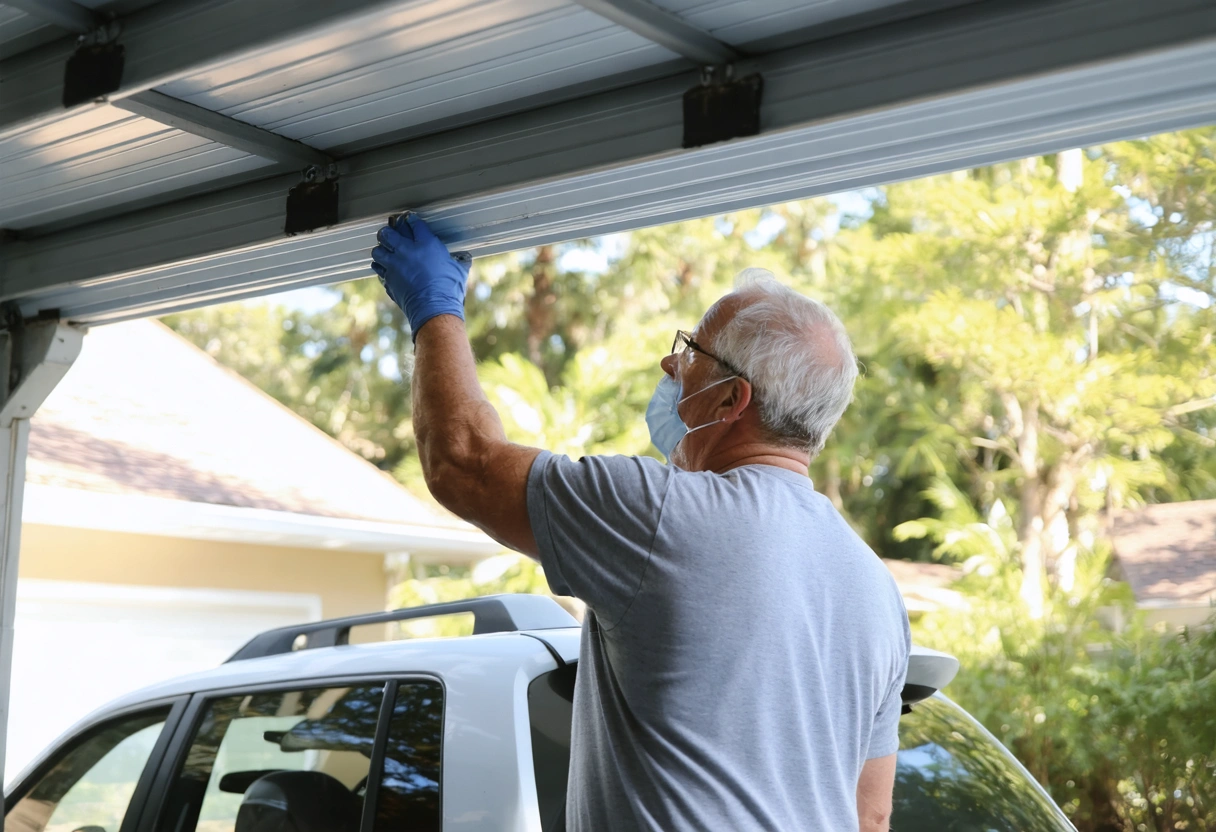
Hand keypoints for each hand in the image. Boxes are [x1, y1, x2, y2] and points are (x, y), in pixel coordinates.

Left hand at [370, 212, 472, 339]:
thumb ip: (460, 261)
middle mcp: (406, 252)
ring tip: (386, 253)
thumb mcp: (459, 271)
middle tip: (390, 235)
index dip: (411, 220)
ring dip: (381, 251)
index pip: (413, 223)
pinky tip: (387, 270)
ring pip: (377, 251)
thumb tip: (465, 258)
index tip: (410, 220)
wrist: (434, 309)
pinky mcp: (389, 281)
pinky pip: (379, 270)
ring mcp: (394, 267)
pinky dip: (382, 269)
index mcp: (425, 244)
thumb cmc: (449, 289)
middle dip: (387, 233)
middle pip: (386, 234)